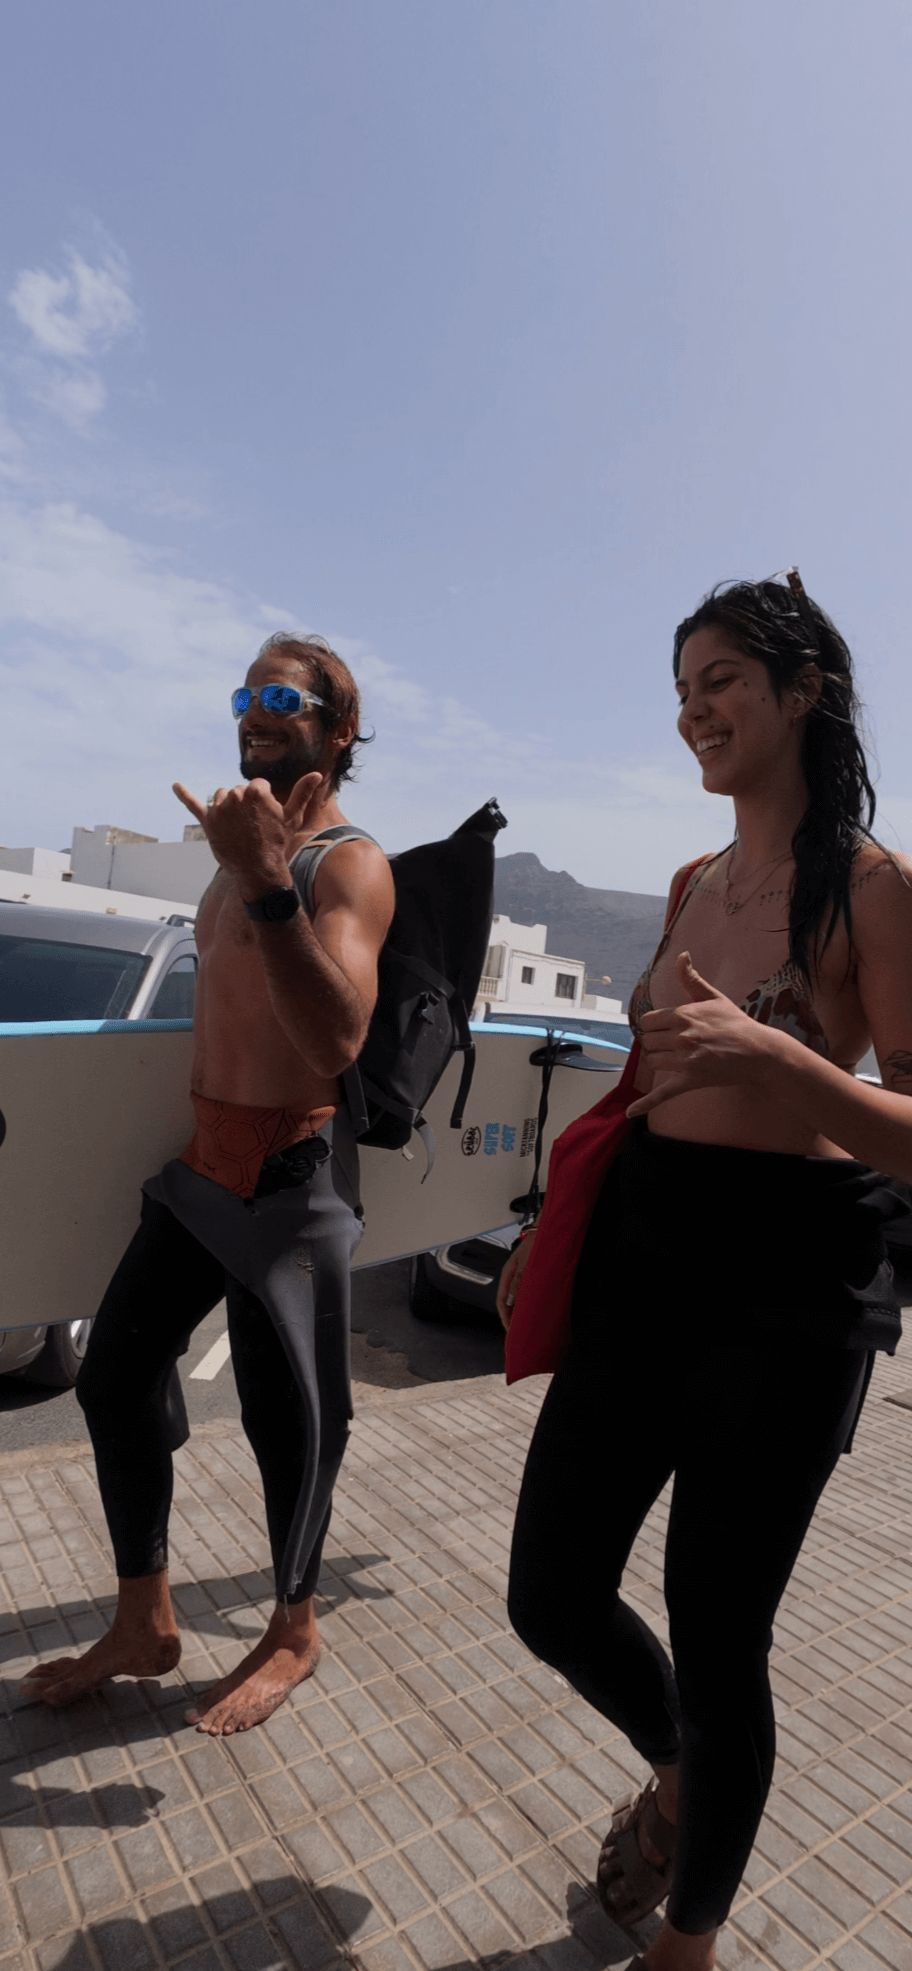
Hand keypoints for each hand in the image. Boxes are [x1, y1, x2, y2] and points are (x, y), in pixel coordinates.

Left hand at [173, 773, 325, 889]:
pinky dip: (184, 795)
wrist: (259, 869)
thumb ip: (302, 793)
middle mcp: (235, 797)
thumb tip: (317, 774)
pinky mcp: (208, 822)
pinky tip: (175, 786)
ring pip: (221, 796)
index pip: (257, 786)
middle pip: (238, 791)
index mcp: (255, 792)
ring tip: (237, 826)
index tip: (266, 818)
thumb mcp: (292, 817)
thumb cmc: (277, 842)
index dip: (263, 802)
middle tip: (253, 826)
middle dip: (245, 805)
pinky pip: (193, 805)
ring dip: (227, 806)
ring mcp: (219, 809)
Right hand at [496, 1231, 535, 1330]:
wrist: (547, 1230)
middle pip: (506, 1301)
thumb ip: (517, 1282)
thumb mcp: (526, 1264)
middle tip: (517, 1331)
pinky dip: (525, 1302)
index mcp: (507, 1273)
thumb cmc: (537, 1244)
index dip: (504, 1317)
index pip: (501, 1301)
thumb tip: (509, 1302)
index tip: (510, 1329)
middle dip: (510, 1317)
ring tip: (523, 1323)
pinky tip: (531, 1308)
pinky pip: (523, 1292)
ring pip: (515, 1297)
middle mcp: (512, 1275)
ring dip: (518, 1310)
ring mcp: (520, 1274)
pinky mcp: (529, 1274)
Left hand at [626, 951, 772, 1119]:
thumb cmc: (735, 1023)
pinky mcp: (690, 1080)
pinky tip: (631, 1112)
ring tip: (679, 1057)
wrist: (759, 1051)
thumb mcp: (713, 997)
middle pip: (648, 1041)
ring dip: (660, 1060)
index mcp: (682, 1015)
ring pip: (653, 1061)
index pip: (647, 1021)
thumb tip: (681, 955)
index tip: (666, 1027)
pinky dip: (645, 1103)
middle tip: (675, 1042)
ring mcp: (685, 1060)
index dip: (654, 1025)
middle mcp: (681, 1037)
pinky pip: (662, 1093)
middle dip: (658, 1042)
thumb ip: (692, 979)